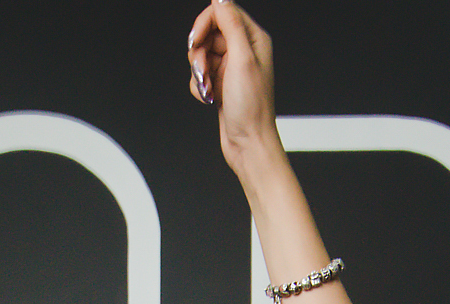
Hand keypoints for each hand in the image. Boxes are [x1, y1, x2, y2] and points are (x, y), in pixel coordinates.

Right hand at [186, 4, 279, 173]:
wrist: (248, 144)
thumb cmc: (251, 109)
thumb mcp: (241, 59)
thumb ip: (230, 24)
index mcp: (254, 39)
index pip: (223, 12)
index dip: (205, 24)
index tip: (195, 41)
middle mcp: (244, 51)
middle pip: (209, 32)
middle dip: (199, 52)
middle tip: (202, 70)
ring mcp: (231, 68)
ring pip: (201, 54)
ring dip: (199, 72)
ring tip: (208, 88)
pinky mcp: (221, 84)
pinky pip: (200, 75)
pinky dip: (200, 86)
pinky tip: (209, 98)